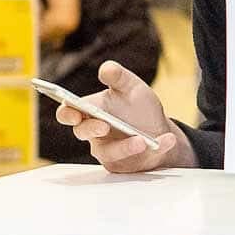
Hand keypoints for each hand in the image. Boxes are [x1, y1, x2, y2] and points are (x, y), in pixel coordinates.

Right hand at [56, 61, 191, 173]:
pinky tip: (167, 140)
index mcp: (90, 111)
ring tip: (142, 141)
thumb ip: (119, 77)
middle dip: (91, 129)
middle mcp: (94, 133)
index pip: (68, 113)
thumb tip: (107, 69)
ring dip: (126, 147)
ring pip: (110, 153)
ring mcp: (108, 151)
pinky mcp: (125, 165)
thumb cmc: (138, 107)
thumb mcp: (132, 87)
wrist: (159, 128)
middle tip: (104, 125)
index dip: (67, 113)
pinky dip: (155, 149)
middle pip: (82, 133)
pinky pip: (136, 160)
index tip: (74, 112)